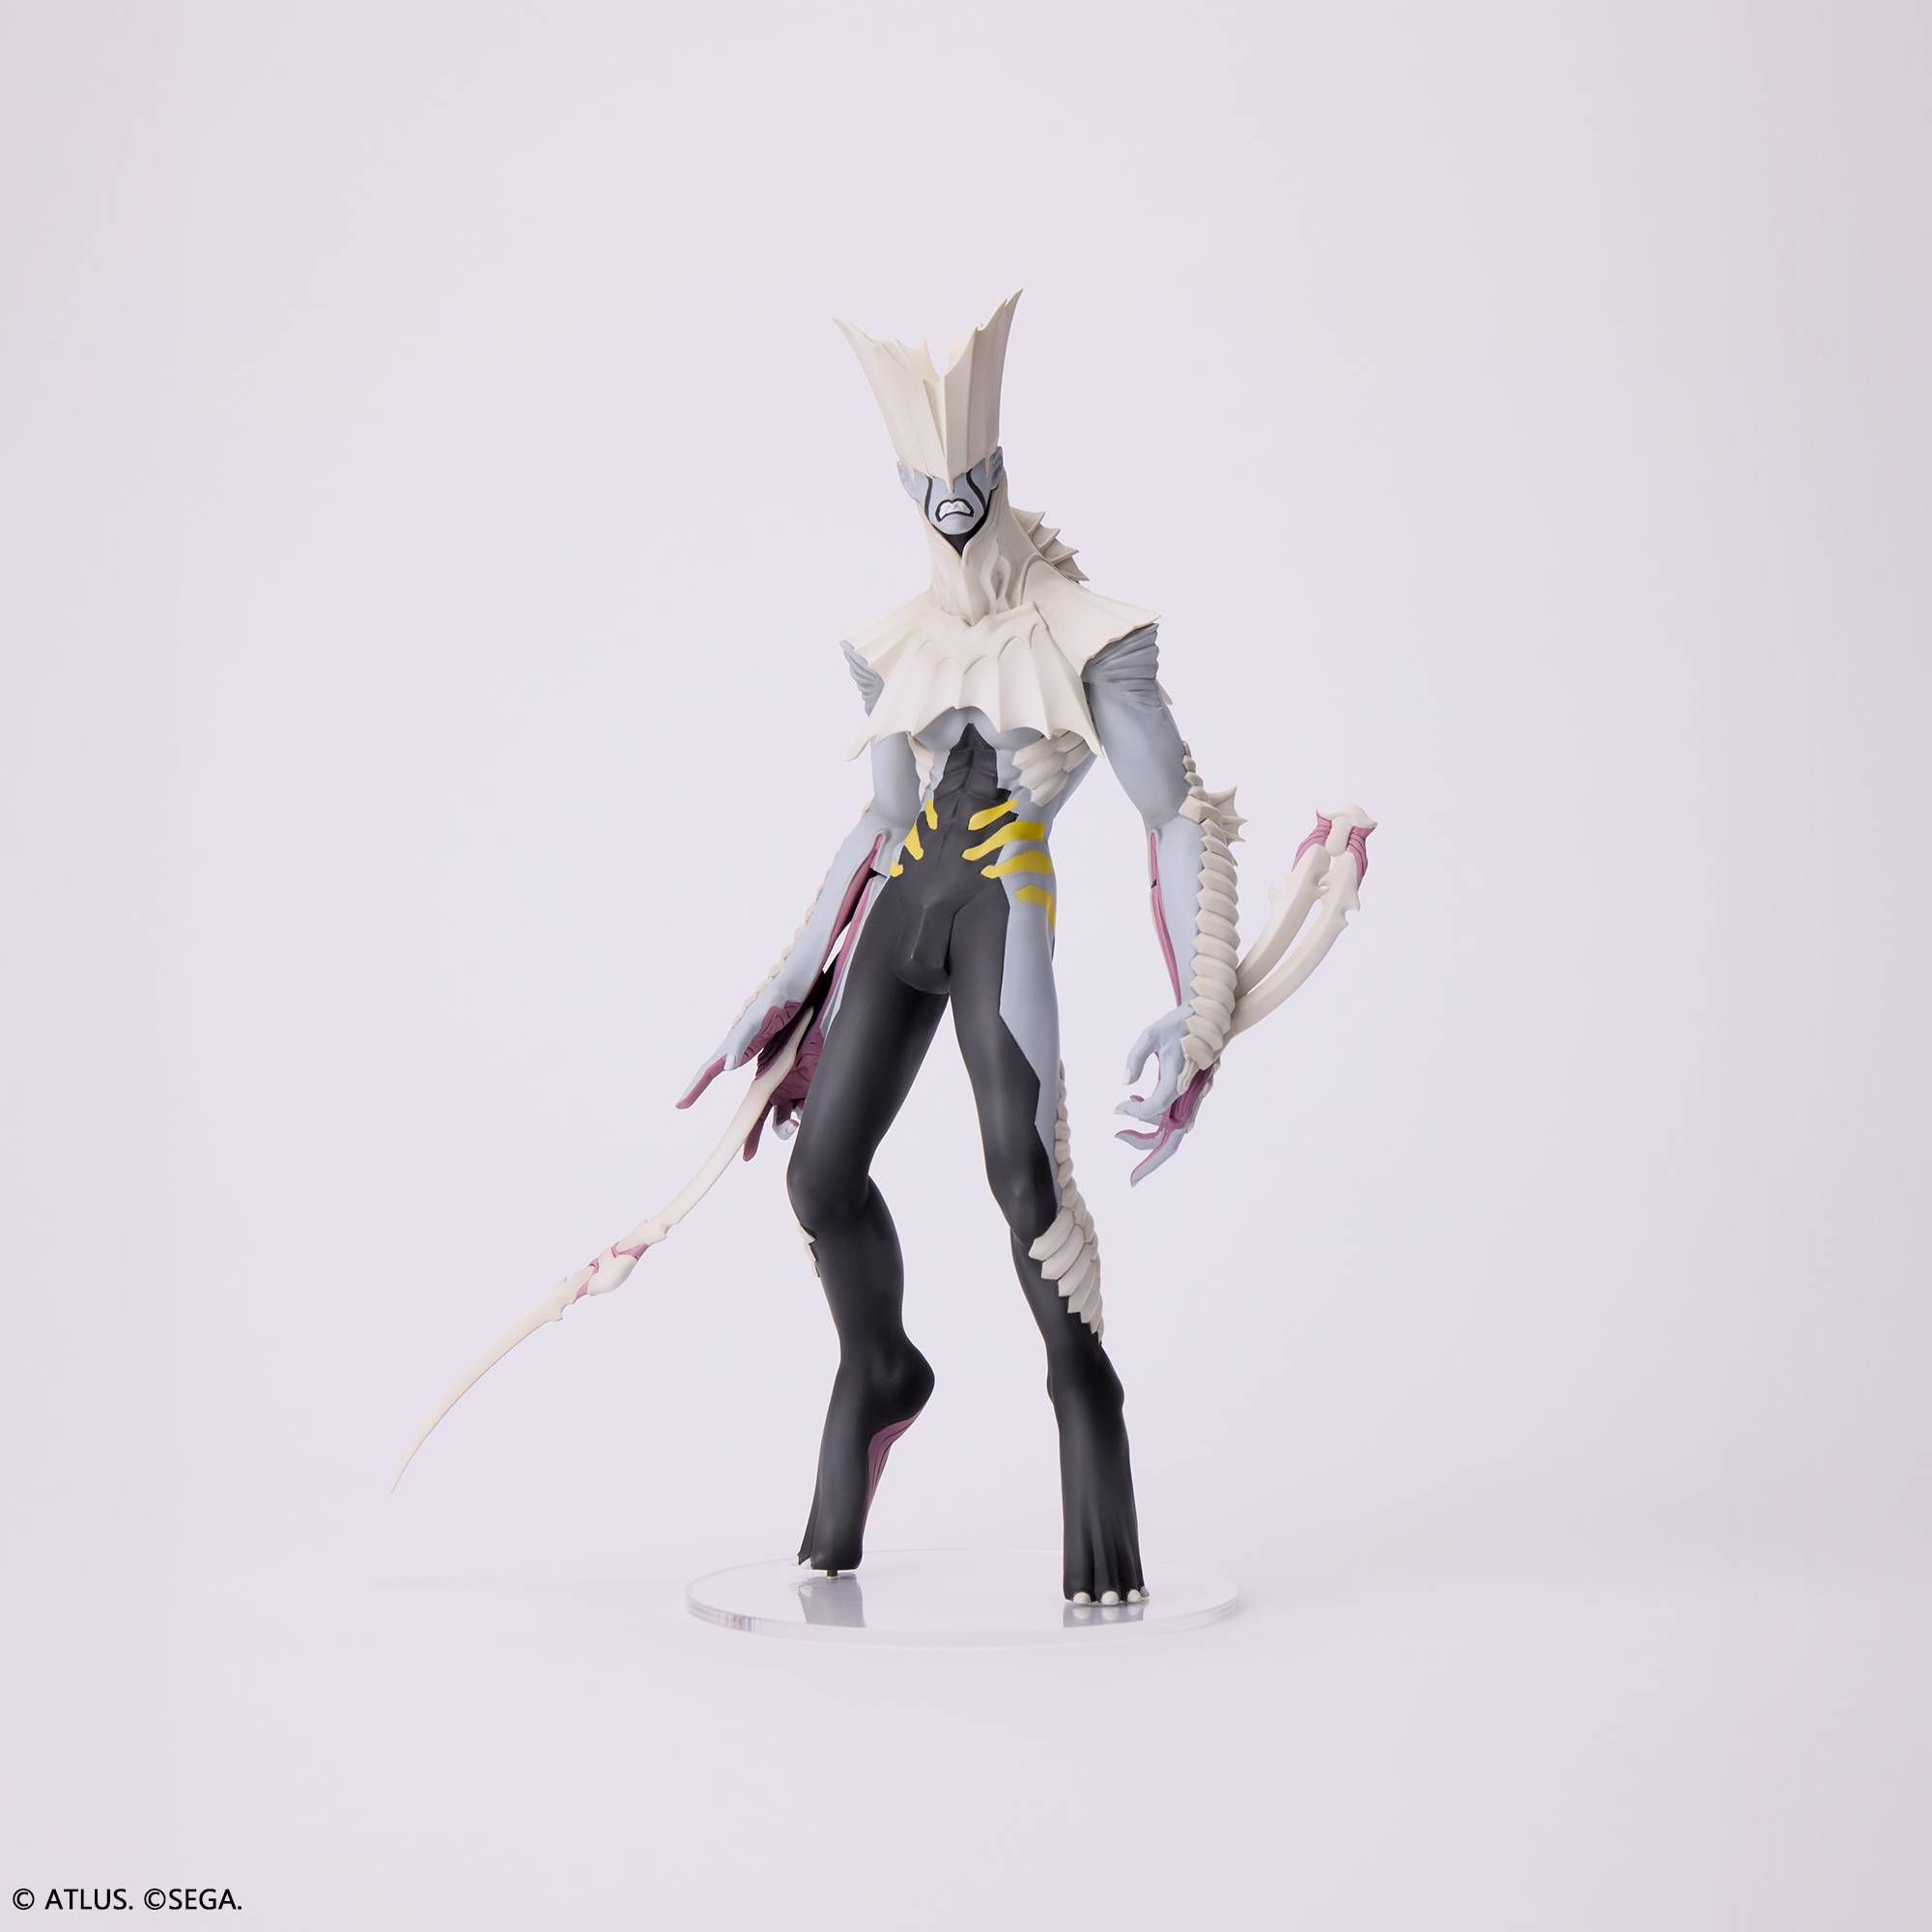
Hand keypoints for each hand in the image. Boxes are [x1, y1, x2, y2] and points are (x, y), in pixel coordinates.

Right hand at [675, 988, 805, 1108]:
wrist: (792, 981)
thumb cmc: (779, 997)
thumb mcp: (764, 1019)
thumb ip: (743, 1042)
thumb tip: (727, 1066)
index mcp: (735, 1040)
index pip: (709, 1068)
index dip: (695, 1087)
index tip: (681, 1104)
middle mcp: (736, 1040)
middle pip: (710, 1067)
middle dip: (695, 1086)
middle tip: (680, 1104)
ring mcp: (745, 1039)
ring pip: (721, 1063)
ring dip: (706, 1079)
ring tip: (693, 1094)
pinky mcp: (757, 1037)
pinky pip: (738, 1057)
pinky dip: (727, 1066)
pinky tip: (730, 1070)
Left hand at [1115, 1005, 1217, 1182]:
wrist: (1209, 1017)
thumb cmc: (1178, 1023)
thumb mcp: (1150, 1034)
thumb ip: (1135, 1058)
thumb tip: (1125, 1085)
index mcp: (1180, 1080)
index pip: (1156, 1109)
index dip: (1134, 1114)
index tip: (1116, 1109)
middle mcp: (1189, 1095)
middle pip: (1173, 1138)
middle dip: (1151, 1160)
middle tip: (1131, 1180)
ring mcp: (1193, 1098)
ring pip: (1173, 1131)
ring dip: (1148, 1137)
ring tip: (1121, 1133)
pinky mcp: (1190, 1096)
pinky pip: (1174, 1118)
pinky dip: (1155, 1121)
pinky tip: (1132, 1104)